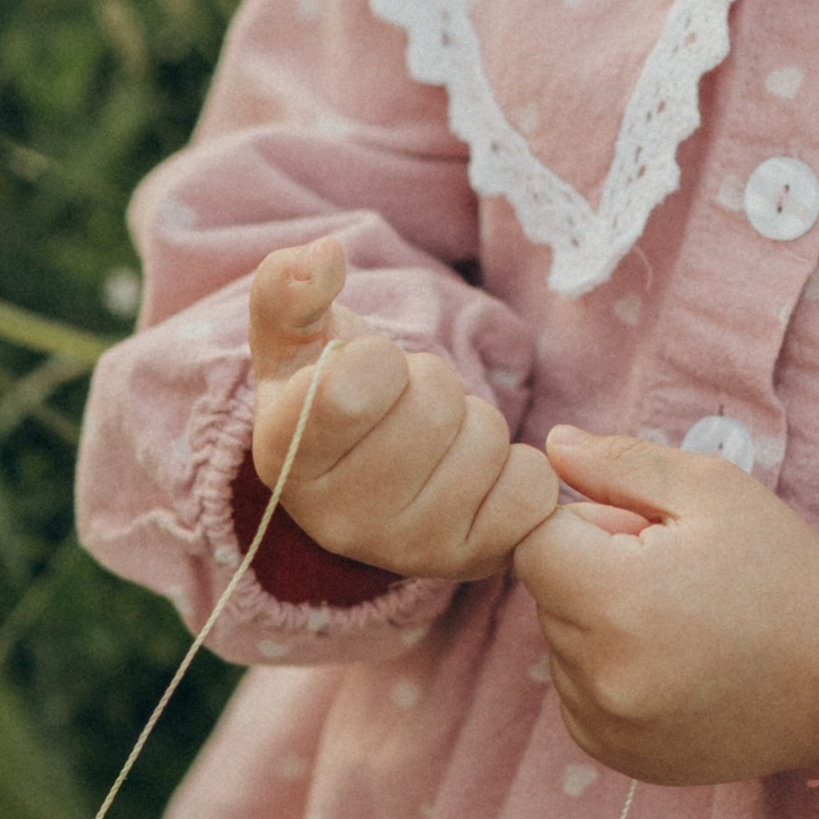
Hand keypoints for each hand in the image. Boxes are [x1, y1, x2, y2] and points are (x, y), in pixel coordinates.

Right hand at [248, 238, 559, 578]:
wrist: (371, 474)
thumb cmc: (332, 390)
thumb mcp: (296, 336)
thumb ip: (289, 288)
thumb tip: (322, 256)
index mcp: (286, 459)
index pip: (355, 383)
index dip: (377, 357)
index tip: (362, 377)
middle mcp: (340, 521)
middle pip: (437, 406)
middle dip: (433, 387)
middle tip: (406, 411)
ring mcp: (408, 551)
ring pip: (488, 441)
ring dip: (475, 424)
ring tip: (438, 445)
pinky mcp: (473, 562)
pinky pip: (531, 488)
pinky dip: (517, 468)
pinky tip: (476, 479)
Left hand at [513, 425, 818, 786]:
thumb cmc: (785, 575)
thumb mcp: (715, 492)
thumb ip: (622, 465)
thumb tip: (550, 449)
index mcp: (618, 600)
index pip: (533, 541)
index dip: (585, 522)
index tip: (641, 531)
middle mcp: (602, 675)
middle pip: (546, 594)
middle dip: (593, 571)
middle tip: (673, 573)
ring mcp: (608, 725)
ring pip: (561, 646)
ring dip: (600, 625)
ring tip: (680, 622)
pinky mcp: (618, 756)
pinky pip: (579, 694)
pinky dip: (611, 673)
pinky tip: (674, 665)